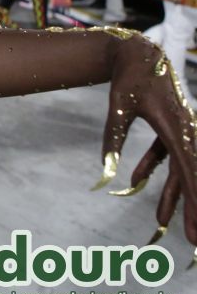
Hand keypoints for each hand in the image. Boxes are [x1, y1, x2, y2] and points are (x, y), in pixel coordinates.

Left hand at [98, 35, 196, 248]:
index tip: (196, 229)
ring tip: (161, 220)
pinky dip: (153, 166)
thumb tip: (105, 169)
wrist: (138, 52)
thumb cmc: (129, 78)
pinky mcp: (171, 125)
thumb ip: (113, 137)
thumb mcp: (117, 107)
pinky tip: (136, 181)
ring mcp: (180, 128)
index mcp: (175, 127)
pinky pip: (166, 152)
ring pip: (180, 167)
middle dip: (193, 208)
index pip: (188, 171)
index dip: (194, 201)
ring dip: (172, 193)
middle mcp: (184, 130)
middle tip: (193, 241)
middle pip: (191, 175)